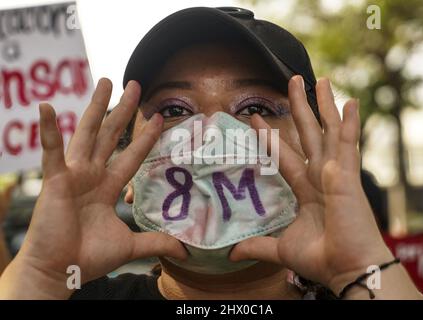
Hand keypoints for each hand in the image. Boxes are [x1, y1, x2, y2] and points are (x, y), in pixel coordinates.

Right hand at [1, 78, 186, 298]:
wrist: (61, 272)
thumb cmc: (89, 258)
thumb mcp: (130, 246)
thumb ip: (156, 242)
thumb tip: (185, 251)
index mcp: (108, 187)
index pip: (131, 155)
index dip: (145, 137)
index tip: (158, 118)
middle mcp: (92, 175)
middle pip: (111, 135)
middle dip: (123, 110)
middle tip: (135, 85)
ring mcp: (74, 175)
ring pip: (87, 133)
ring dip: (95, 107)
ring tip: (105, 82)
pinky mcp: (55, 180)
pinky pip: (52, 151)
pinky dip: (49, 130)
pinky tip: (48, 107)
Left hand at [230, 76, 392, 294]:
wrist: (346, 269)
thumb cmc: (321, 259)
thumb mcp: (282, 248)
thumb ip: (258, 245)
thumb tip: (232, 254)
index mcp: (308, 189)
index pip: (285, 155)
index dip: (270, 137)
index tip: (255, 119)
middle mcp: (322, 176)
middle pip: (307, 133)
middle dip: (300, 107)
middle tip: (292, 82)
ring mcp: (336, 173)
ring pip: (328, 131)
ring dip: (324, 105)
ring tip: (319, 80)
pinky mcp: (347, 175)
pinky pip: (347, 144)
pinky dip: (349, 123)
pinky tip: (350, 101)